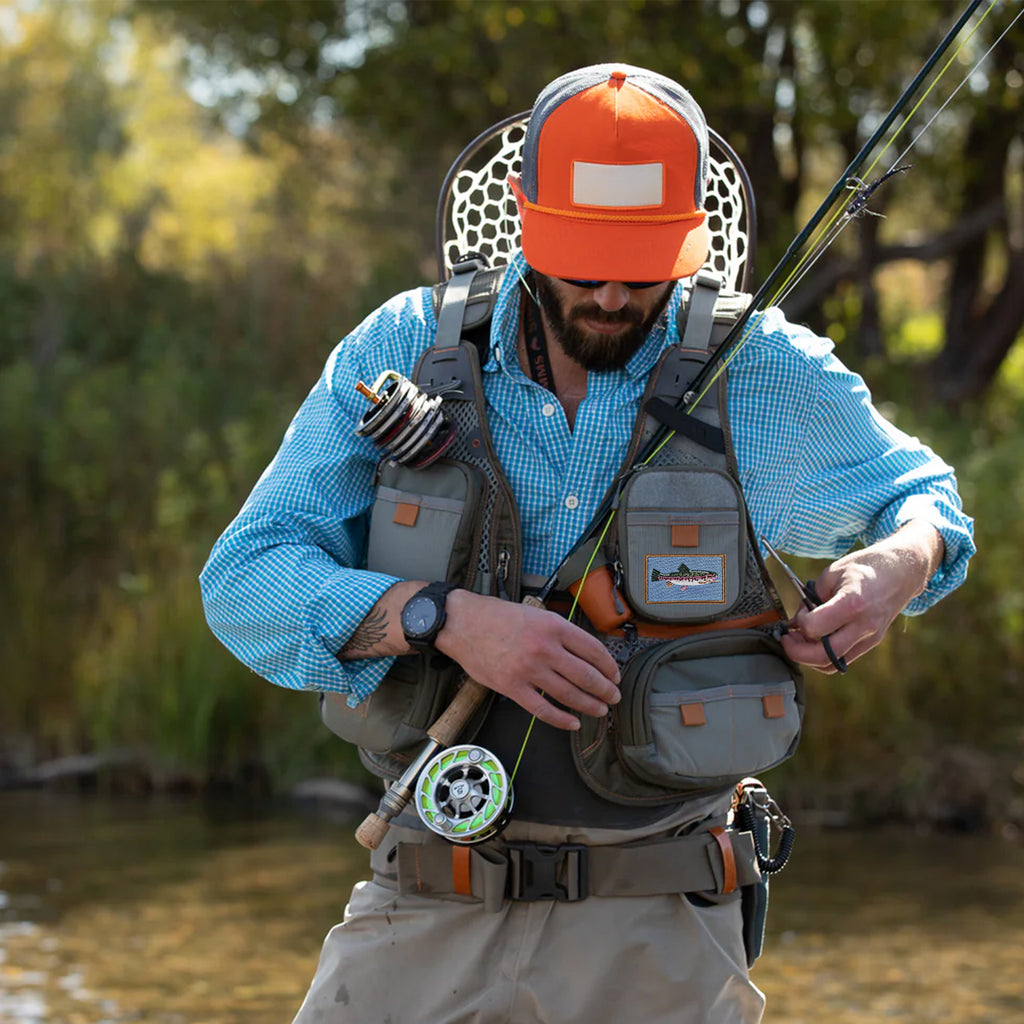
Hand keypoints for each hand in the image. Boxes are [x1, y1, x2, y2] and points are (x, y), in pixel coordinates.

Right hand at [437, 590, 621, 729]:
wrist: (462, 623)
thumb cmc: (496, 616)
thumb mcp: (535, 613)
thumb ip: (558, 631)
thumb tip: (583, 652)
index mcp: (553, 626)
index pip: (593, 650)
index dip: (608, 666)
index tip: (615, 674)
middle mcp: (545, 648)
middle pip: (586, 675)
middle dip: (605, 689)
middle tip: (614, 696)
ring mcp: (529, 670)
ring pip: (569, 694)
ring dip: (590, 705)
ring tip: (600, 710)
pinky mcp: (512, 688)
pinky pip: (543, 709)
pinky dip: (562, 719)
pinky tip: (573, 723)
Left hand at [780, 521, 944, 673]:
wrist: (902, 571)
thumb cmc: (866, 567)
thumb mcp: (832, 573)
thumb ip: (810, 598)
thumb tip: (796, 621)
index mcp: (852, 603)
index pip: (816, 628)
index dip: (800, 624)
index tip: (798, 615)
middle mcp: (863, 625)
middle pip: (823, 656)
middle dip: (797, 651)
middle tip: (786, 639)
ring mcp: (870, 637)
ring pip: (832, 664)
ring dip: (809, 658)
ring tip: (800, 640)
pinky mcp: (872, 642)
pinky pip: (843, 660)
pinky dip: (824, 657)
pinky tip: (816, 642)